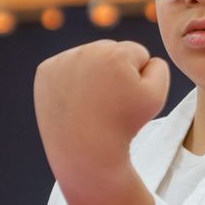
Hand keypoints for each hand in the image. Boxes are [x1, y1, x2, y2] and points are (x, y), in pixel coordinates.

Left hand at [34, 40, 169, 195]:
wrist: (85, 153)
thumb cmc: (123, 126)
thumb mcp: (156, 96)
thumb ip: (159, 67)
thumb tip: (144, 56)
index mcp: (116, 53)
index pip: (138, 53)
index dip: (139, 79)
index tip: (126, 100)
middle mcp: (85, 50)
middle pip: (111, 51)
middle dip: (115, 72)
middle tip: (109, 103)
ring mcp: (61, 60)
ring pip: (89, 57)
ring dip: (94, 74)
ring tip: (93, 103)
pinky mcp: (45, 71)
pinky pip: (67, 67)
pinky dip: (71, 81)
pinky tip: (75, 101)